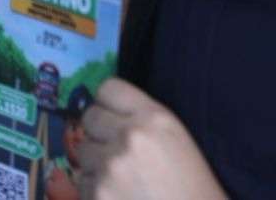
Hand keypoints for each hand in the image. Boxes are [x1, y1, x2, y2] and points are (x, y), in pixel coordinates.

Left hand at [78, 77, 227, 199]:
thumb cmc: (194, 190)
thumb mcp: (177, 141)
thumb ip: (143, 122)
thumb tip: (108, 114)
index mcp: (155, 118)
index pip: (108, 87)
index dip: (108, 104)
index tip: (112, 117)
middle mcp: (129, 136)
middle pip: (89, 117)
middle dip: (98, 133)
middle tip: (114, 152)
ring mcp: (110, 167)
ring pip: (81, 151)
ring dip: (94, 163)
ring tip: (120, 181)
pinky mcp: (97, 194)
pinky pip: (81, 182)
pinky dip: (94, 191)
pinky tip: (117, 199)